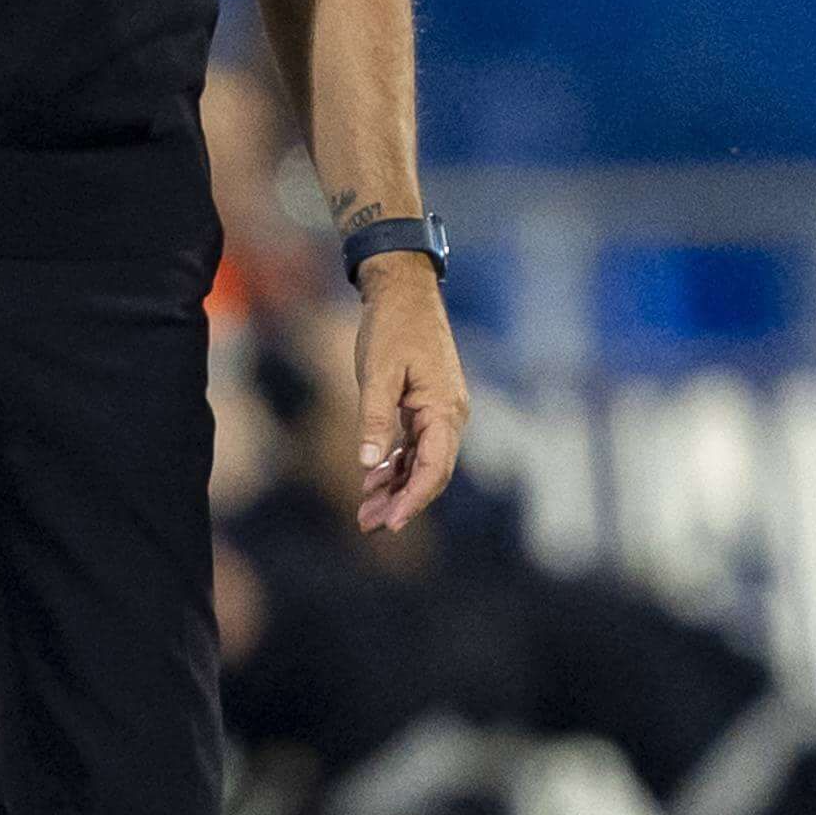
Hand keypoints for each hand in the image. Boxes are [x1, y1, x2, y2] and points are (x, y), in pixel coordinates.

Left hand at [349, 254, 467, 533]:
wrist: (404, 290)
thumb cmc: (392, 327)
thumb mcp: (377, 373)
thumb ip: (374, 419)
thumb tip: (368, 463)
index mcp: (443, 409)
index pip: (433, 468)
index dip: (412, 500)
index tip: (390, 523)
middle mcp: (450, 415)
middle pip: (430, 473)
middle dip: (401, 502)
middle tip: (367, 524)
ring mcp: (440, 412)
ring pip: (422, 462)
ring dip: (396, 488)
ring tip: (365, 512)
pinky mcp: (428, 406)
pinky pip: (417, 446)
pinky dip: (396, 465)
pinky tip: (373, 478)